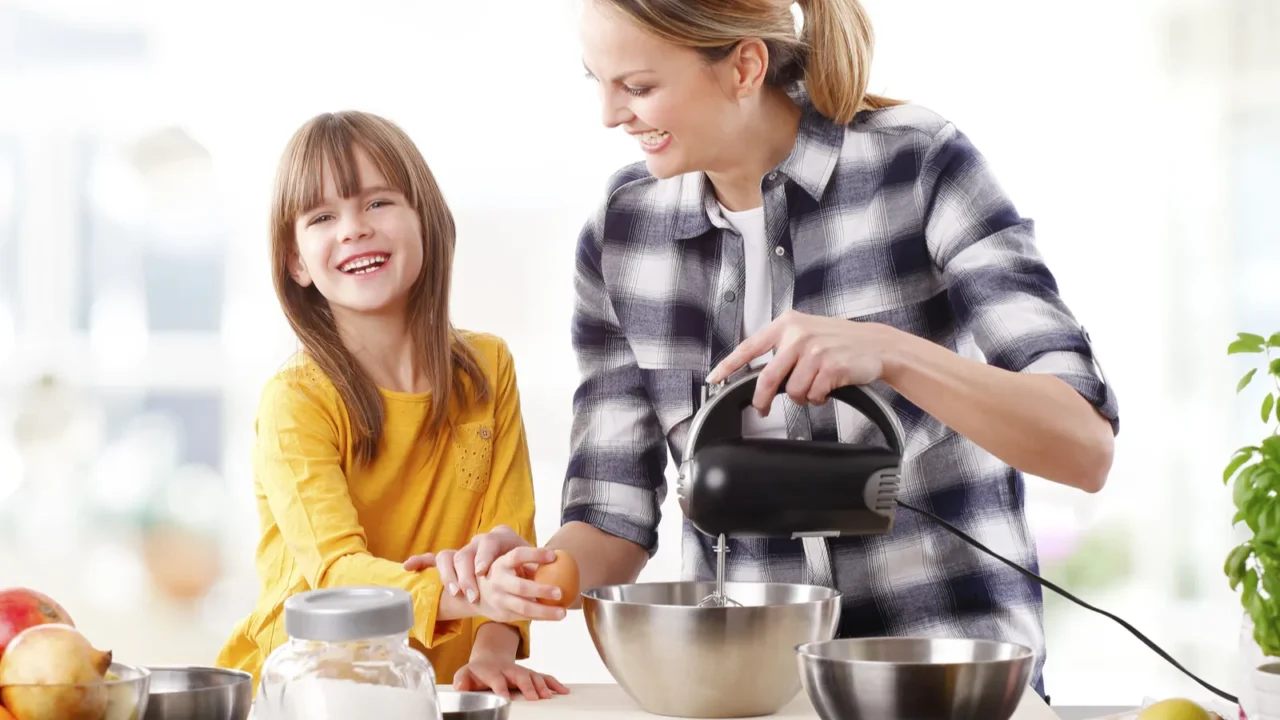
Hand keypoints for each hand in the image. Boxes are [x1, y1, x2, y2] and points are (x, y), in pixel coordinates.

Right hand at [404, 524, 535, 602]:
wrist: (510, 551)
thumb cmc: (524, 562)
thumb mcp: (532, 564)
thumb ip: (537, 568)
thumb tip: (555, 575)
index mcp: (499, 539)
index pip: (490, 544)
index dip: (484, 557)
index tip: (483, 571)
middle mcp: (478, 543)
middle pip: (465, 556)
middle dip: (466, 576)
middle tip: (471, 595)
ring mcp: (464, 550)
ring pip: (449, 558)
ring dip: (450, 577)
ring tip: (454, 594)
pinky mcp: (453, 560)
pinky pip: (432, 558)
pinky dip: (419, 561)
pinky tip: (408, 566)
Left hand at [453, 657, 568, 700]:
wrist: (490, 659)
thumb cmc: (478, 672)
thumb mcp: (465, 674)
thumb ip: (462, 680)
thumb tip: (459, 687)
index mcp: (492, 670)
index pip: (496, 679)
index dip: (501, 688)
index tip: (505, 698)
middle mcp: (509, 669)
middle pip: (520, 676)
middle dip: (527, 686)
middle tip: (534, 698)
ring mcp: (521, 670)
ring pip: (534, 676)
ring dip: (542, 686)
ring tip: (548, 697)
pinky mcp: (530, 673)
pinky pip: (544, 677)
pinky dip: (554, 683)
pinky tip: (563, 691)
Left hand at [707, 311, 893, 413]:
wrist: (875, 343)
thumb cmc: (839, 340)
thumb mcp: (806, 331)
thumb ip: (782, 346)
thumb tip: (759, 375)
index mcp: (787, 325)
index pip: (749, 347)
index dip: (729, 365)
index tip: (714, 378)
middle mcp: (798, 336)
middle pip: (768, 378)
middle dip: (763, 400)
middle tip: (763, 409)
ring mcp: (815, 351)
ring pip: (793, 391)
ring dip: (802, 397)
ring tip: (814, 387)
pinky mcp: (830, 368)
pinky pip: (812, 396)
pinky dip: (818, 399)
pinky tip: (826, 389)